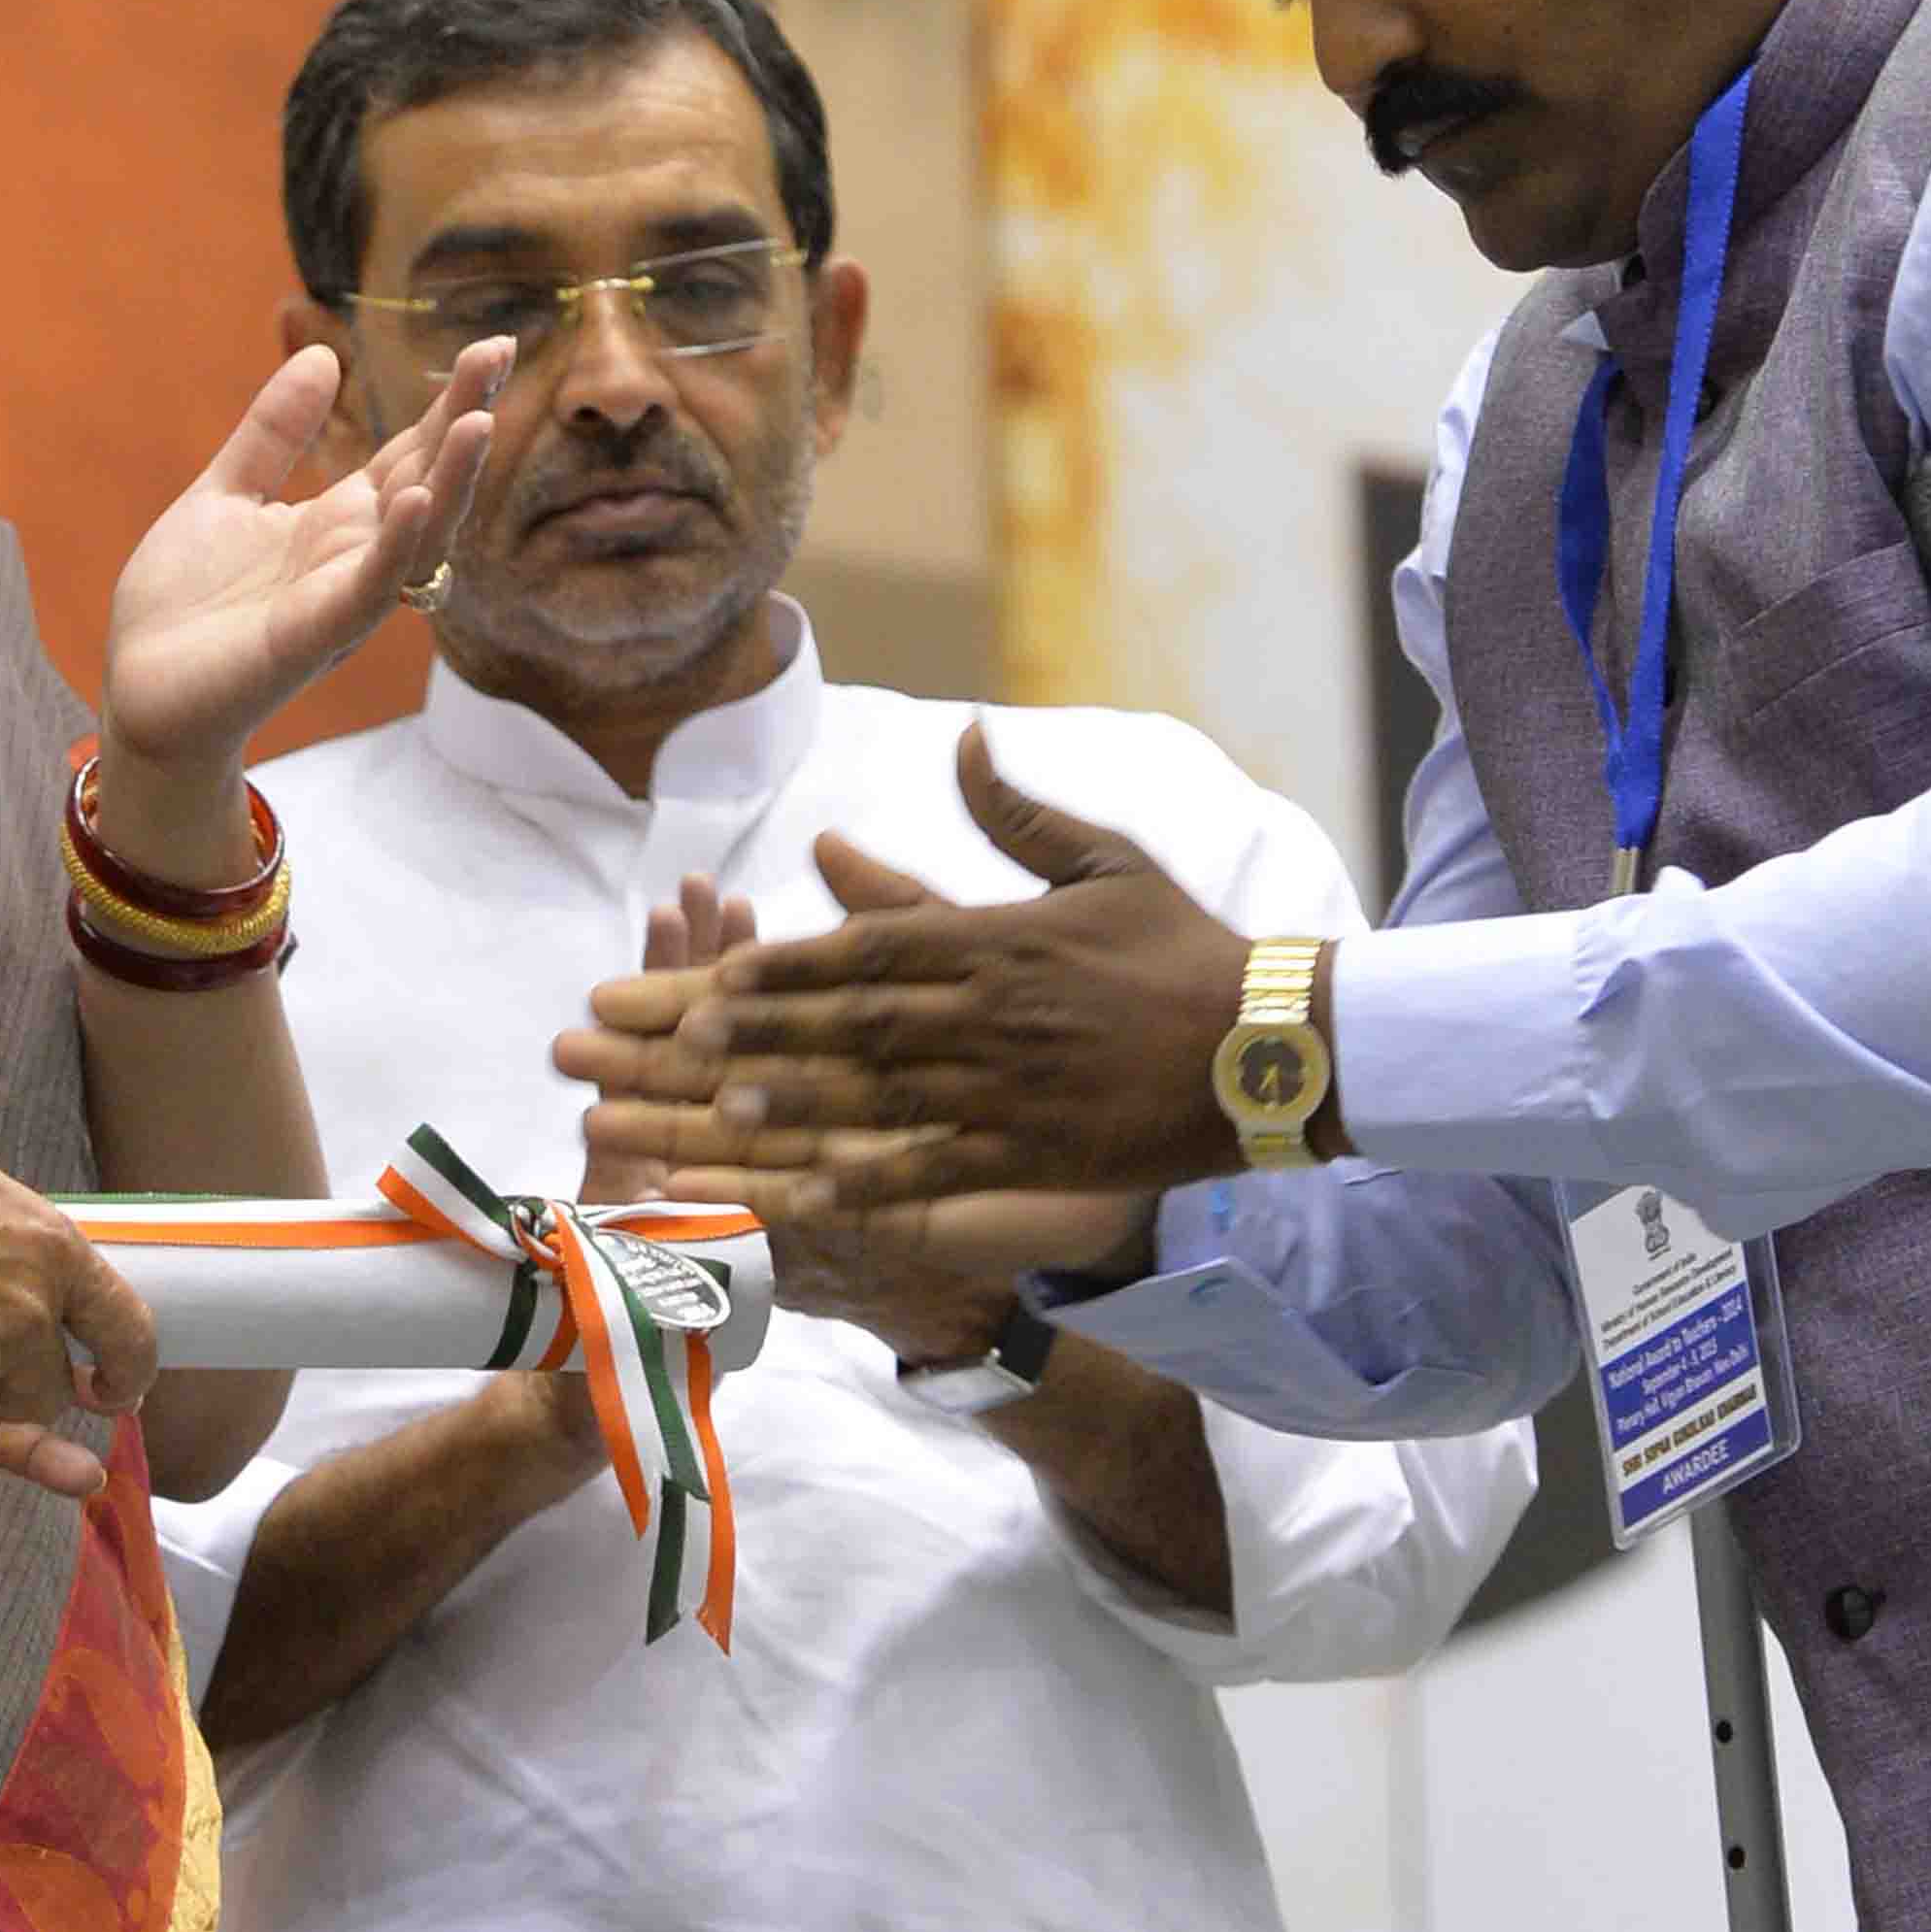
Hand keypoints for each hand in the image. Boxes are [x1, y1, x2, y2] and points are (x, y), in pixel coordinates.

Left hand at [90, 342, 507, 861]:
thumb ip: (273, 433)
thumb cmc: (182, 605)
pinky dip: (396, 546)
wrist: (137, 692)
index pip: (411, 453)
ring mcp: (340, 598)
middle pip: (429, 482)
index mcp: (337, 522)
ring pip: (418, 539)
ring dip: (453, 481)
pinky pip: (369, 589)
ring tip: (480, 419)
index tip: (491, 346)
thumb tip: (323, 353)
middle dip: (464, 422)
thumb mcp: (225, 495)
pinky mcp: (311, 637)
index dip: (450, 402)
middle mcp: (354, 558)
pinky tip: (416, 499)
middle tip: (497, 352)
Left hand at [553, 723, 1248, 1228]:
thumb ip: (1018, 811)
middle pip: (843, 1023)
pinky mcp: (1035, 1151)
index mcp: (997, 940)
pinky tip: (801, 1193)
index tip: (710, 974)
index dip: (781, 964)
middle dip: (740, 1032)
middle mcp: (988, 1013)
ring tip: (700, 1112)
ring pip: (873, 1097)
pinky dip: (866, 1183)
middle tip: (655, 1042)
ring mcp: (1008, 1088)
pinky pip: (936, 1172)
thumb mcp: (1105, 860)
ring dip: (781, 1104)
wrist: (1275, 1039)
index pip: (867, 949)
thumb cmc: (1185, 946)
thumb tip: (962, 738)